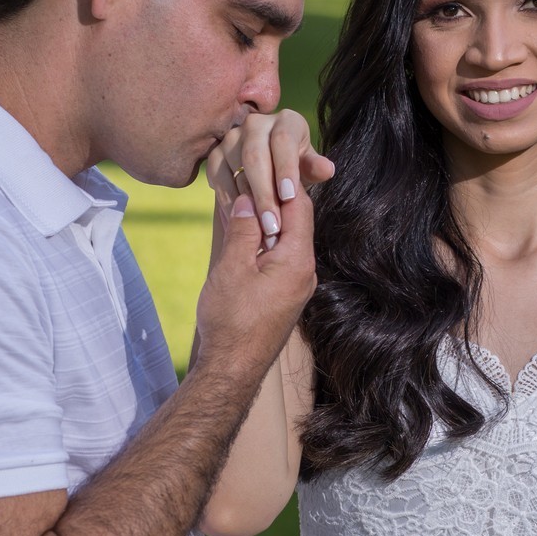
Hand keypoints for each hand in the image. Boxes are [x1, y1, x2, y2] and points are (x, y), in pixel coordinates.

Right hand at [194, 160, 316, 384]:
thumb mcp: (231, 267)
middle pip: (296, 222)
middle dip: (273, 201)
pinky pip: (281, 261)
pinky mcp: (286, 299)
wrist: (232, 369)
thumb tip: (246, 199)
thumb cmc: (231, 320)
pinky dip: (265, 245)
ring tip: (242, 208)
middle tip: (249, 181)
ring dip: (267, 224)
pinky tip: (245, 241)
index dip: (281, 182)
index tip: (263, 165)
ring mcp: (297, 287)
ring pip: (287, 242)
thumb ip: (242, 230)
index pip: (299, 206)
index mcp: (297, 261)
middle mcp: (306, 273)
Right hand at [207, 108, 334, 249]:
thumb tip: (327, 169)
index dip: (285, 168)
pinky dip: (227, 201)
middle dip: (263, 193)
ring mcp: (232, 137)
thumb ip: (314, 169)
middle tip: (271, 226)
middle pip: (255, 155)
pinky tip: (238, 224)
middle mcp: (257, 123)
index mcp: (287, 122)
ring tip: (254, 230)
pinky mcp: (216, 154)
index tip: (287, 197)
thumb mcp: (309, 170)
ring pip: (232, 165)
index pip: (284, 141)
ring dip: (243, 201)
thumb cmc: (296, 171)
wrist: (272, 176)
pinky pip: (217, 176)